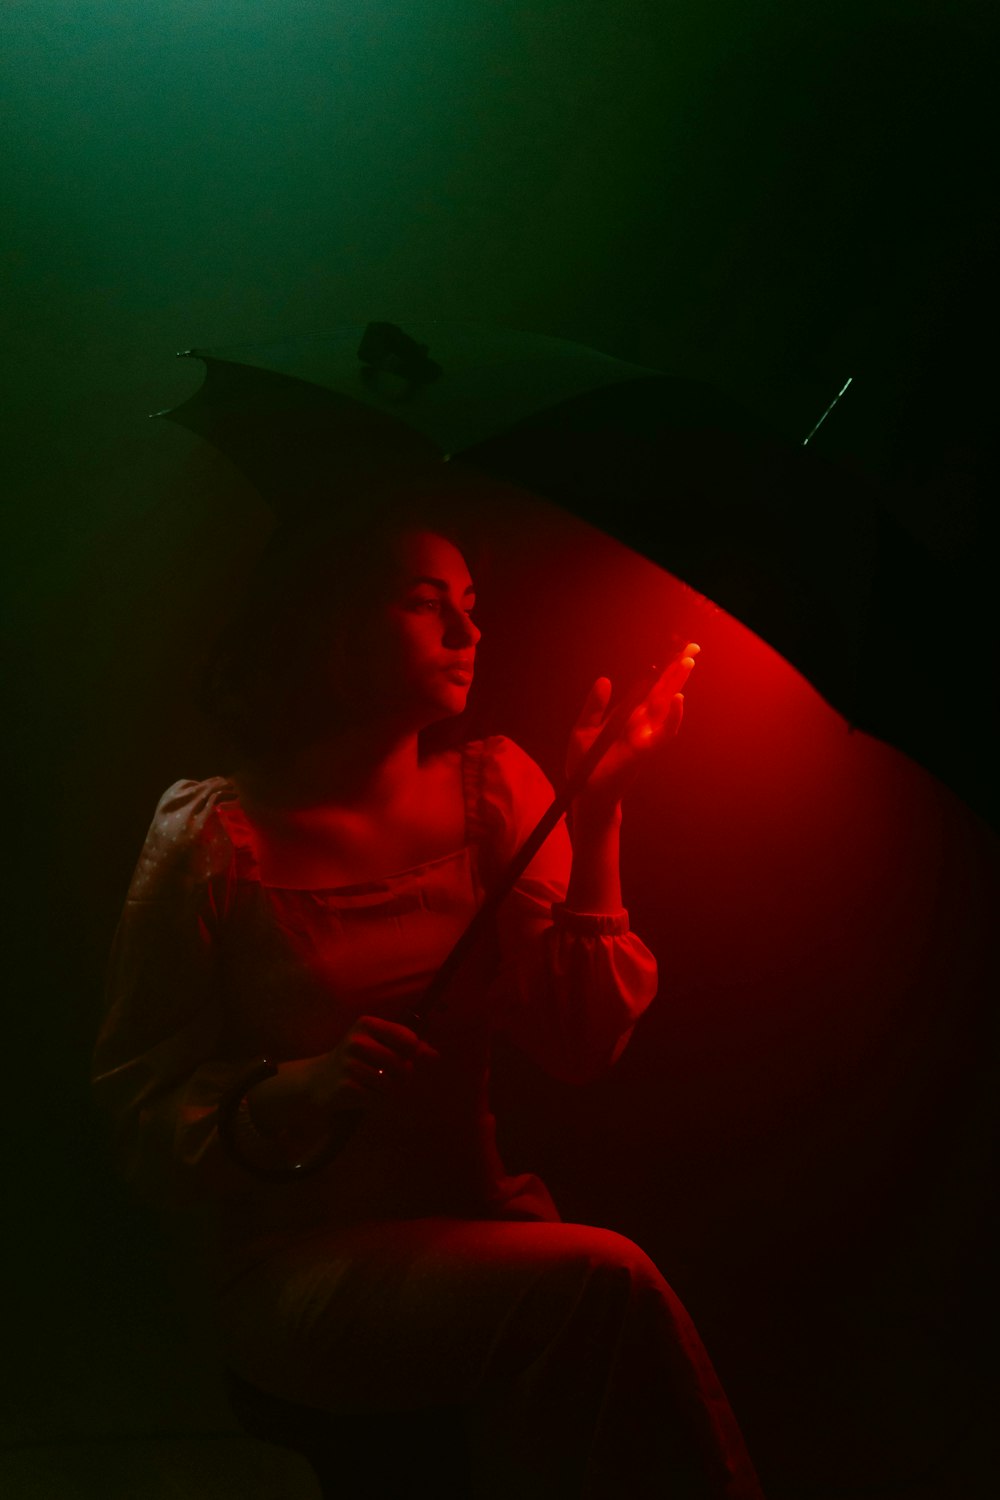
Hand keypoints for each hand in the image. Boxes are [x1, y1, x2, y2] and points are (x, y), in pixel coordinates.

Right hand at [313, 1016, 439, 1110]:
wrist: (319, 1080)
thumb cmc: (357, 1059)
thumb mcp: (380, 1044)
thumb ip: (410, 1048)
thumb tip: (436, 1057)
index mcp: (367, 1024)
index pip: (408, 1039)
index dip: (413, 1053)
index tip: (404, 1057)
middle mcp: (357, 1041)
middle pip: (402, 1064)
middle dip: (403, 1076)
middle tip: (391, 1076)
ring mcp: (349, 1064)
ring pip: (391, 1084)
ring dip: (389, 1090)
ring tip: (377, 1086)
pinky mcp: (345, 1087)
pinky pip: (378, 1099)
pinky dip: (378, 1101)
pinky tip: (366, 1095)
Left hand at [565, 644, 699, 812]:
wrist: (585, 794)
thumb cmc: (585, 763)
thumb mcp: (583, 729)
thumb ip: (594, 706)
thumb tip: (605, 679)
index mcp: (629, 716)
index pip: (651, 688)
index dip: (663, 670)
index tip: (677, 650)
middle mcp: (641, 724)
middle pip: (664, 691)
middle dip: (678, 670)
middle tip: (693, 646)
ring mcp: (645, 736)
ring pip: (667, 706)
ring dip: (677, 685)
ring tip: (687, 661)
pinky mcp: (644, 750)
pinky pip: (664, 733)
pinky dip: (672, 717)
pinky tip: (677, 699)